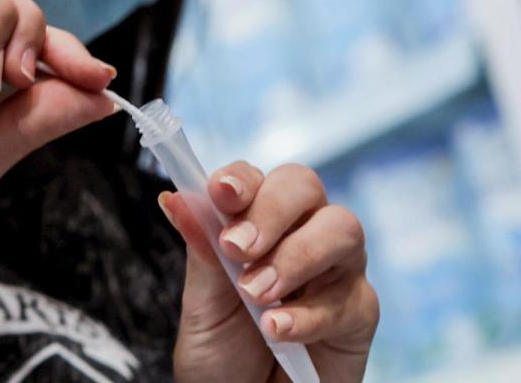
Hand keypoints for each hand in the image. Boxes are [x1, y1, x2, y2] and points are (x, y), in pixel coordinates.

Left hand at [161, 162, 378, 382]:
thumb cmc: (222, 355)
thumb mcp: (201, 305)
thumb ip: (200, 251)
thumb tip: (174, 197)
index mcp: (255, 222)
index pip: (255, 179)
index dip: (241, 179)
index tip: (221, 193)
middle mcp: (300, 233)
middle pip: (303, 186)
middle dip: (270, 211)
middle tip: (238, 249)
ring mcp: (336, 268)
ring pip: (341, 228)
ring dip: (295, 257)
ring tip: (257, 294)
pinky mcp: (360, 310)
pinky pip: (349, 295)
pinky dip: (309, 314)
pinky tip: (278, 330)